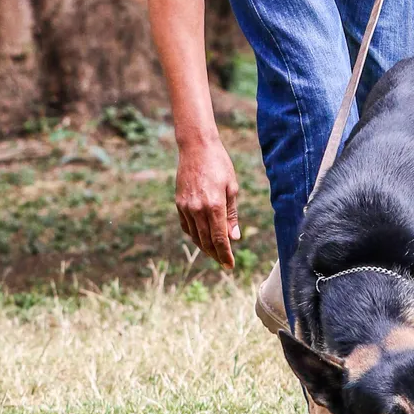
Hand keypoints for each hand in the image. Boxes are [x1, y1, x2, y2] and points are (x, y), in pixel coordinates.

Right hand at [175, 136, 239, 267]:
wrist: (196, 147)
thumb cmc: (219, 164)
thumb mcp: (232, 187)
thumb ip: (232, 214)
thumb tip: (234, 237)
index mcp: (214, 205)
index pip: (219, 238)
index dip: (225, 254)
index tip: (229, 265)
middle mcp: (198, 209)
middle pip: (206, 240)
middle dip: (216, 255)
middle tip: (223, 263)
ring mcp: (186, 206)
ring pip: (195, 235)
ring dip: (205, 247)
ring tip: (214, 253)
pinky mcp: (179, 203)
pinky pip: (186, 226)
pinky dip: (194, 235)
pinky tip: (201, 238)